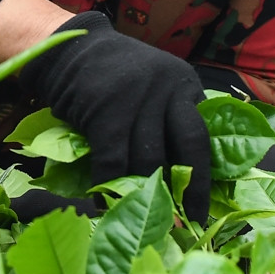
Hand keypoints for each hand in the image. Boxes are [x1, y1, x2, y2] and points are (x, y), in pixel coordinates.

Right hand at [20, 11, 211, 222]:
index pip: (204, 136)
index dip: (205, 178)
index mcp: (185, 85)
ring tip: (141, 218)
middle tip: (181, 225)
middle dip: (186, 191)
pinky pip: (114, 163)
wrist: (69, 47)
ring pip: (148, 161)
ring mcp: (139, 100)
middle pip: (187, 149)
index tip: (201, 210)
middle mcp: (169, 89)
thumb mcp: (153, 86)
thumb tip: (183, 178)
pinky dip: (109, 188)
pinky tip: (104, 205)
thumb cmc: (113, 76)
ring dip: (143, 194)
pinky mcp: (107, 112)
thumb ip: (169, 119)